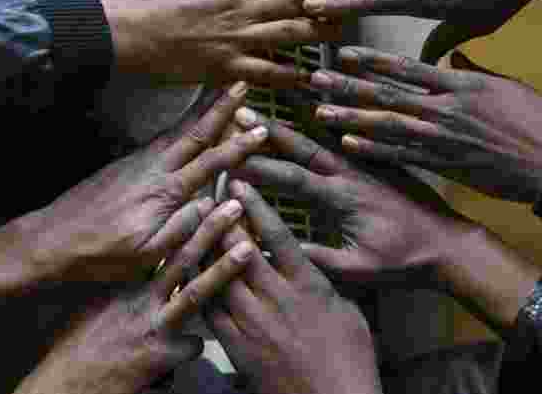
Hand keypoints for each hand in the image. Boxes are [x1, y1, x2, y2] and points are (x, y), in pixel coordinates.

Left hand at [0, 84, 267, 299]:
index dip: (239, 146)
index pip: (210, 163)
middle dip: (221, 107)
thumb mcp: (148, 253)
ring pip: (178, 128)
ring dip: (202, 107)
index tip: (261, 130)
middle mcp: (154, 168)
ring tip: (220, 87)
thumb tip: (221, 203)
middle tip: (242, 83)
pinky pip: (163, 135)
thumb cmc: (103, 254)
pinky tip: (187, 117)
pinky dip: (181, 121)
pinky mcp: (126, 162)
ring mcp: (138, 162)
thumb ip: (185, 227)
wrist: (54, 239)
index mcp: (165, 191)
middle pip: (195, 131)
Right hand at [16, 202, 258, 393]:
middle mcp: (140, 296)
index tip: (203, 196)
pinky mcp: (161, 354)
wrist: (69, 380)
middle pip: (181, 256)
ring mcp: (153, 323)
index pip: (159, 244)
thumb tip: (143, 269)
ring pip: (196, 291)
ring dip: (224, 268)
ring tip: (248, 248)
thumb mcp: (97, 303)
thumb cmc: (76, 342)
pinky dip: (198, 343)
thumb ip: (124, 286)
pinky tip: (195, 346)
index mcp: (126, 280)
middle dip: (210, 229)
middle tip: (233, 205)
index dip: (184, 221)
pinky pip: (193, 345)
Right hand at [102, 0, 341, 87]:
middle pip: (294, 2)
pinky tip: (308, 76)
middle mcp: (241, 9)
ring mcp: (236, 38)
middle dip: (326, 1)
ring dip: (317, 34)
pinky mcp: (226, 66)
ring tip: (341, 32)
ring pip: (288, 35)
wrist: (127, 31)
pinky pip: (266, 71)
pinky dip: (289, 75)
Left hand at [205, 180, 381, 393]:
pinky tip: (190, 273)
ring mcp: (253, 323)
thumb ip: (325, 281)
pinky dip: (200, 289)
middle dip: (221, 220)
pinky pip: (211, 311)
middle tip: (205, 196)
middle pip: (240, 249)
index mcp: (308, 284)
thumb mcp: (348, 309)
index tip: (239, 184)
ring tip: (191, 227)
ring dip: (205, 249)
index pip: (277, 235)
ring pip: (219, 276)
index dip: (255, 206)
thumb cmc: (350, 358)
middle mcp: (277, 298)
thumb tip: (314, 260)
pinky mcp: (237, 348)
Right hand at [233, 109, 470, 283]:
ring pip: (326, 131)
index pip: (292, 177)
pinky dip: (332, 114)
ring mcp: (368, 160)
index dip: (259, 169)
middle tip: (240, 112)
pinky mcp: (381, 156)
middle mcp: (354, 171)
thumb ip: (315, 257)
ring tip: (272, 95)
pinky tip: (318, 103)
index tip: (231, 161)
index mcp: (344, 197)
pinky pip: (351, 129)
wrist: (449, 245)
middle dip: (268, 130)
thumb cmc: (404, 262)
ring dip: (298, 113)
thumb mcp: (357, 269)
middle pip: (303, 144)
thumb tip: (270, 250)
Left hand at [310, 46, 541, 202]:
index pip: (407, 67)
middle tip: (316, 79)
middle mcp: (445, 108)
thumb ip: (474, 71)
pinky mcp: (444, 164)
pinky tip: (349, 144)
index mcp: (459, 84)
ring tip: (320, 112)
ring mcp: (442, 138)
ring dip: (351, 119)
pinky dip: (375, 150)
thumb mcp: (507, 85)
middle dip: (348, 87)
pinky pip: (402, 156)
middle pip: (387, 94)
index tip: (344, 53)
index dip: (372, 60)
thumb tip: (455, 55)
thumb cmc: (536, 122)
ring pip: (387, 125)